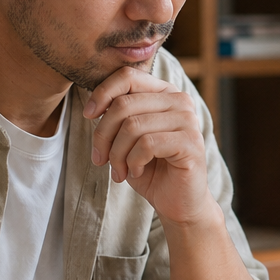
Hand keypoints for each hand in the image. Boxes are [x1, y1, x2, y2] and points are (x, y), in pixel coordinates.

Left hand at [84, 67, 212, 226]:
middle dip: (103, 135)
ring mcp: (189, 120)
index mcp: (164, 93)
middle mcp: (180, 101)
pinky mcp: (191, 143)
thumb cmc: (150, 168)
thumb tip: (93, 108)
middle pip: (124, 104)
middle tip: (100, 159)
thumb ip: (117, 116)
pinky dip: (132, 162)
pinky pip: (147, 145)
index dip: (102, 93)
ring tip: (118, 171)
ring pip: (132, 126)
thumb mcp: (127, 138)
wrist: (178, 203)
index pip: (128, 76)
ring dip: (116, 154)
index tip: (88, 116)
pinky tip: (135, 172)